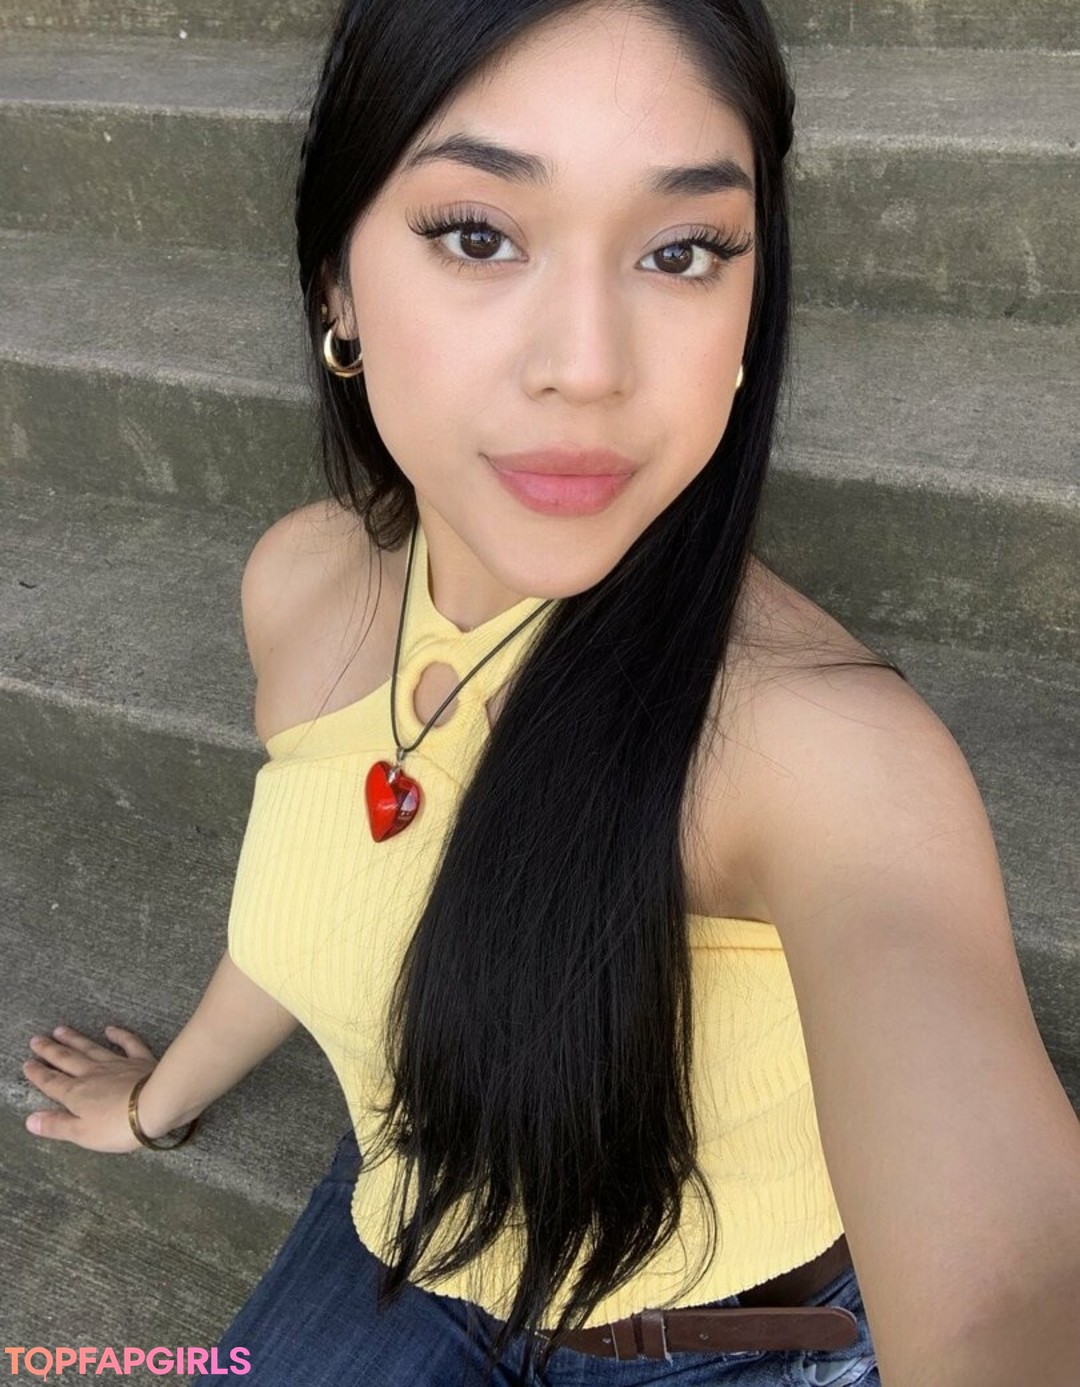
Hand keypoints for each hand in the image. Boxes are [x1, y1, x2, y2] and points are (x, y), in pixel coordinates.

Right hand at [22, 1024, 157, 1152]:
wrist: (156, 1105)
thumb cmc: (117, 1126)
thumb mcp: (82, 1134)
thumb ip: (56, 1125)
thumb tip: (30, 1120)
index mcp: (76, 1094)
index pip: (52, 1082)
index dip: (38, 1074)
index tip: (27, 1063)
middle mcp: (93, 1074)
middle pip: (67, 1060)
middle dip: (50, 1050)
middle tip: (37, 1038)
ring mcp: (117, 1064)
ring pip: (91, 1048)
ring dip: (75, 1039)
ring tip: (61, 1029)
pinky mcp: (140, 1060)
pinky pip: (128, 1044)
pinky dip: (119, 1035)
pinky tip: (111, 1029)